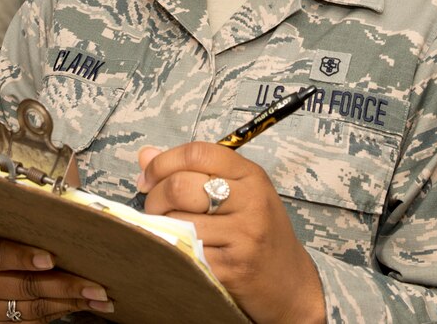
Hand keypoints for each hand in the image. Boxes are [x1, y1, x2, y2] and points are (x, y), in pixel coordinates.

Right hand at [0, 230, 114, 322]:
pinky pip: (32, 323)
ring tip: (98, 297)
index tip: (52, 259)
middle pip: (24, 286)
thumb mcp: (0, 231)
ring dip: (70, 303)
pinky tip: (81, 305)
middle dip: (65, 286)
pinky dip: (60, 313)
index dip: (25, 257)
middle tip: (96, 286)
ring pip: (33, 309)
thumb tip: (72, 208)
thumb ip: (26, 226)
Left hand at [136, 144, 324, 323]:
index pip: (197, 153)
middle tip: (154, 208)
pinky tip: (181, 250)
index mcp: (251, 176)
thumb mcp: (237, 191)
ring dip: (161, 226)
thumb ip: (193, 170)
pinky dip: (174, 249)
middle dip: (155, 197)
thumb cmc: (258, 232)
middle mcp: (251, 201)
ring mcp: (243, 236)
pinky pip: (185, 251)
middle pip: (180, 186)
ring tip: (169, 229)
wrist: (290, 284)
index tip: (148, 178)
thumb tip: (146, 156)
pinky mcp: (231, 268)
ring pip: (177, 221)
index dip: (162, 163)